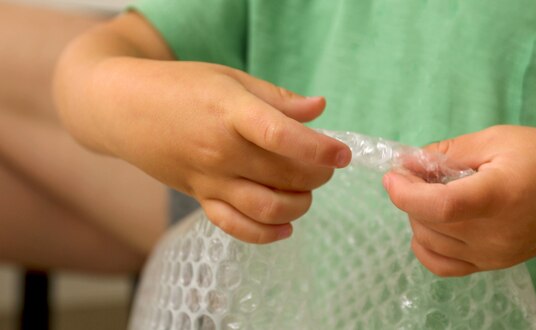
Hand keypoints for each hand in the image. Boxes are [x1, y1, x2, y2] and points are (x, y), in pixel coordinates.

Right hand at [89, 61, 349, 243]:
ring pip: (266, 208)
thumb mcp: (230, 79)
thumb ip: (278, 98)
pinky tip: (286, 226)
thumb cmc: (181, 88)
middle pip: (284, 176)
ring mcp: (208, 179)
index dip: (319, 148)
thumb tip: (319, 109)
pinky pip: (236, 226)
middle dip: (317, 175)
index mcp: (230, 112)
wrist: (123, 109)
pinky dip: (266, 234)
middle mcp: (220, 150)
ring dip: (299, 205)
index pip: (282, 136)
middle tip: (325, 166)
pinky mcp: (199, 198)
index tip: (342, 153)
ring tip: (305, 190)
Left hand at [384, 125, 535, 275]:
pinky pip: (441, 265)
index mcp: (500, 196)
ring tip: (431, 191)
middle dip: (408, 195)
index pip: (440, 206)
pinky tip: (429, 222)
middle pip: (428, 222)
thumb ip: (447, 152)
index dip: (406, 193)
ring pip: (428, 242)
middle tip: (416, 171)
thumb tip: (407, 162)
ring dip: (416, 215)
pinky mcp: (491, 265)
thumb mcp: (497, 139)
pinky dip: (424, 244)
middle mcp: (495, 234)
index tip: (393, 174)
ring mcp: (493, 255)